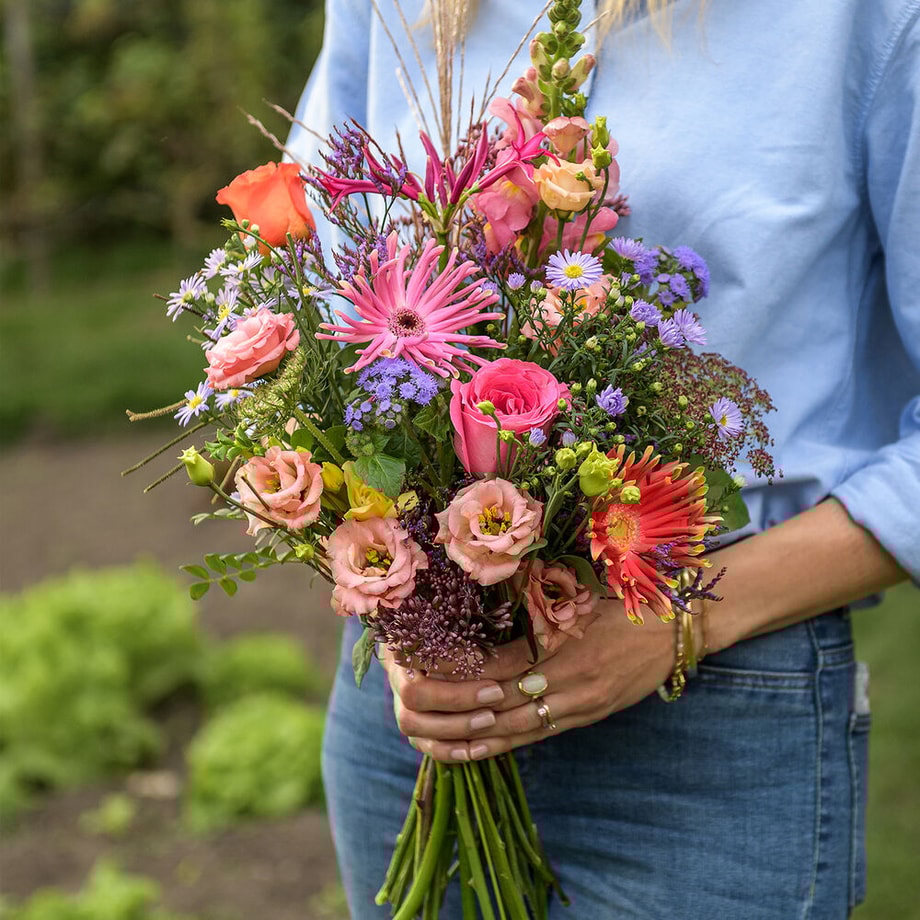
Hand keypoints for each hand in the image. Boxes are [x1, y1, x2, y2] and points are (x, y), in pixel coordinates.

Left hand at [381, 599, 676, 762]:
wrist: (679, 623)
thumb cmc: (625, 595)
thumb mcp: (579, 587)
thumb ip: (535, 595)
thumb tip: (487, 589)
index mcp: (562, 638)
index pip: (498, 661)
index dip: (459, 668)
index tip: (422, 665)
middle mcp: (568, 676)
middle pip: (499, 699)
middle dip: (454, 706)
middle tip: (412, 705)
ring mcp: (580, 702)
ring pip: (516, 726)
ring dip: (472, 734)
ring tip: (431, 736)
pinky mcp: (589, 716)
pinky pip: (539, 736)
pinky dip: (503, 744)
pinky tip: (472, 750)